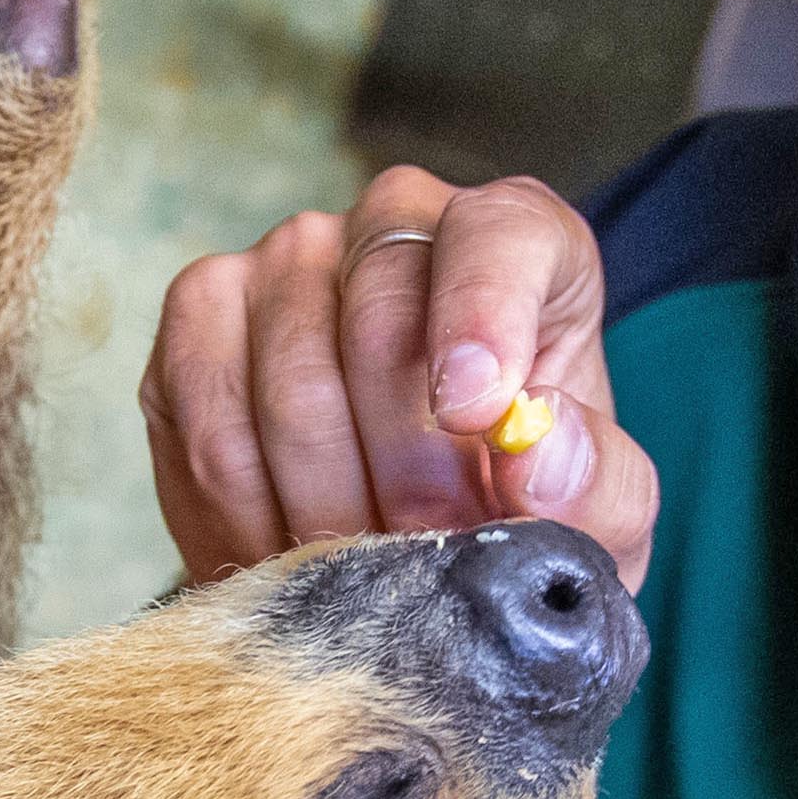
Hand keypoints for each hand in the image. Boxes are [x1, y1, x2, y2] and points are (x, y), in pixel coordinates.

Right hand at [139, 167, 659, 590]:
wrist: (409, 563)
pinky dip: (243, 512)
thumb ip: (599, 486)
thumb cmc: (514, 514)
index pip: (498, 235)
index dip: (483, 315)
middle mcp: (391, 226)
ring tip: (360, 572)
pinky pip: (206, 419)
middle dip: (403, 465)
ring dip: (324, 506)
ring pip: (285, 380)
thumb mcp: (595, 523)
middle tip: (422, 552)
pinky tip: (284, 556)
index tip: (477, 413)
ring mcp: (282, 262)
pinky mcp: (198, 320)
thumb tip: (539, 448)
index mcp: (516, 242)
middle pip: (378, 319)